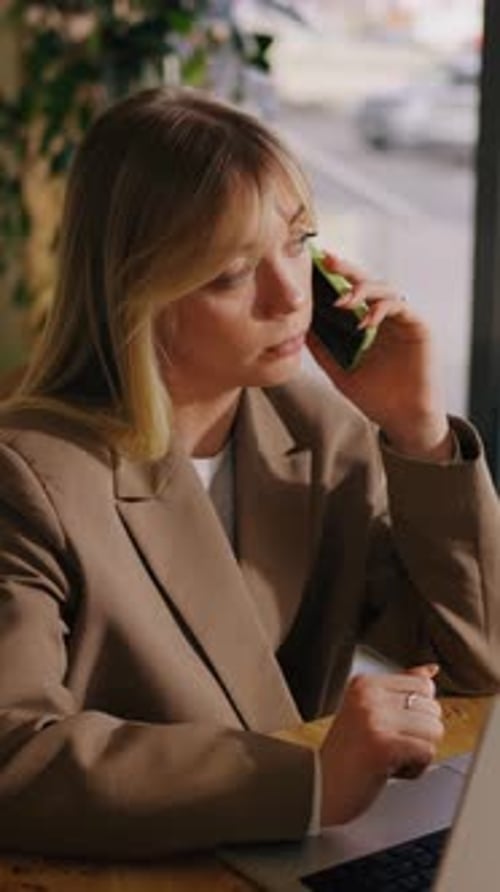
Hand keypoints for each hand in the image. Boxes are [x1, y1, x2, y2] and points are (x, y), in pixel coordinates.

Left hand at [306, 254, 452, 460]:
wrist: (403, 420)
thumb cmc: (375, 397)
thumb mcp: (339, 371)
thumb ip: (322, 349)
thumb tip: (298, 328)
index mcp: (368, 323)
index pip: (350, 293)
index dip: (335, 278)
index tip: (314, 266)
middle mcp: (386, 317)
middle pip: (367, 283)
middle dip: (347, 270)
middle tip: (327, 262)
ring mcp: (404, 320)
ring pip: (385, 289)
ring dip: (363, 290)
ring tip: (342, 301)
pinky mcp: (419, 327)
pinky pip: (401, 307)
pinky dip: (381, 310)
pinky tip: (365, 322)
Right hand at [319, 665, 443, 825]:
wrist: (318, 790)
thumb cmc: (344, 758)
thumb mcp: (369, 713)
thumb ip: (400, 690)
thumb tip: (430, 671)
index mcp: (365, 683)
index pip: (423, 685)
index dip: (417, 714)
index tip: (394, 729)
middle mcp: (369, 696)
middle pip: (432, 708)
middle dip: (420, 735)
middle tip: (390, 747)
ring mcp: (375, 718)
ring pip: (434, 730)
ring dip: (419, 753)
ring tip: (390, 758)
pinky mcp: (383, 745)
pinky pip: (426, 752)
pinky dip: (415, 769)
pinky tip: (391, 770)